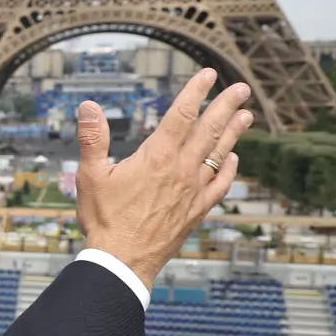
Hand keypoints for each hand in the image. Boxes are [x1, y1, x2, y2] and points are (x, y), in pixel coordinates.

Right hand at [75, 68, 252, 288]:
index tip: (208, 75)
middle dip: (226, 106)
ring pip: (220, 154)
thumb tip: (89, 106)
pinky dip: (230, 169)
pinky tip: (234, 159)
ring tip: (247, 115)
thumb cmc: (104, 220)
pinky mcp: (196, 210)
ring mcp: (193, 191)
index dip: (196, 92)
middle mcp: (181, 170)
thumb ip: (92, 138)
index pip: (181, 115)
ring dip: (234, 133)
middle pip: (209, 130)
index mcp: (156, 158)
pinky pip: (221, 185)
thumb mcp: (90, 176)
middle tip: (241, 88)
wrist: (122, 261)